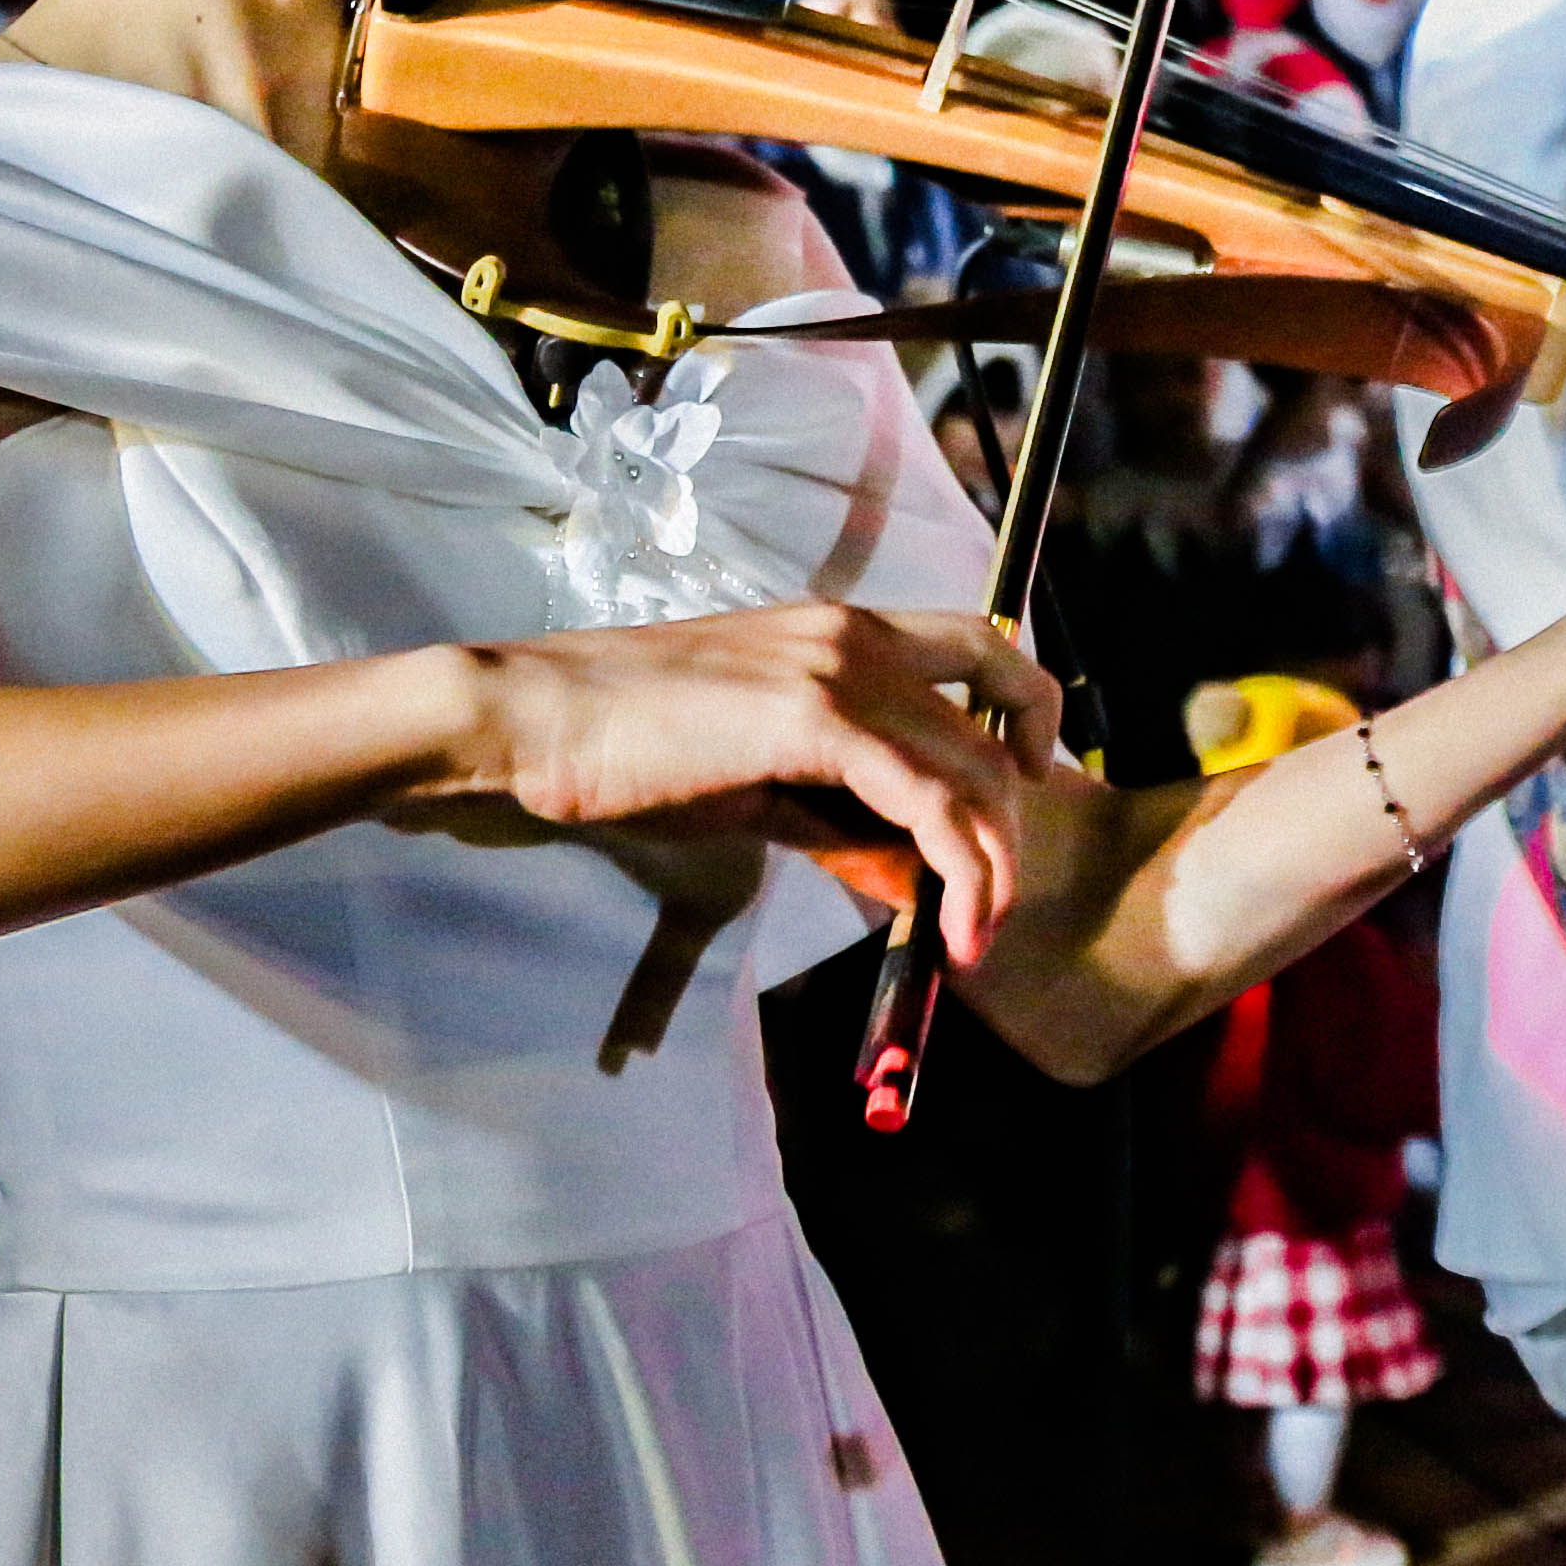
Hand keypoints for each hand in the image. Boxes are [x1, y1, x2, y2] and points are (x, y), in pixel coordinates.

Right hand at [446, 601, 1069, 957]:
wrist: (540, 720)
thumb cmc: (631, 747)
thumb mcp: (758, 780)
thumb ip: (841, 817)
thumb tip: (914, 878)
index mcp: (844, 629)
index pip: (982, 648)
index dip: (1025, 715)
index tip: (1025, 790)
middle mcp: (858, 634)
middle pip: (993, 721)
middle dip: (1010, 823)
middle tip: (995, 902)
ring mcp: (841, 669)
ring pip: (973, 768)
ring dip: (992, 863)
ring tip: (975, 935)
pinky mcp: (818, 719)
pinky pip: (927, 800)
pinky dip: (957, 868)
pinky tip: (950, 925)